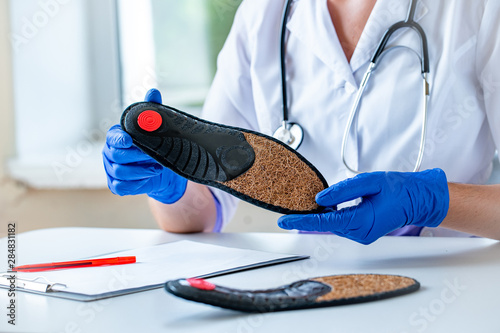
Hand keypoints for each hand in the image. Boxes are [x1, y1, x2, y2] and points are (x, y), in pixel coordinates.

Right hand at [102, 89, 187, 203]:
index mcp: (117, 137)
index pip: (113, 137)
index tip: (130, 140)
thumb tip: (153, 92)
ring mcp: (111, 170)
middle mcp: (110, 153)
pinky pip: (122, 186)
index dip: (120, 139)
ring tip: (158, 167)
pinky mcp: (116, 185)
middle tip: (156, 157)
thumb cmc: (156, 146)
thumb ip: (152, 111)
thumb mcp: (157, 128)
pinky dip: (137, 184)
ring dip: (141, 171)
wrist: (163, 171)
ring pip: (120, 172)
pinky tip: (149, 178)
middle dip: (138, 157)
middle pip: (117, 156)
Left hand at [278, 169, 449, 243]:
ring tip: (314, 204)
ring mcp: (361, 235)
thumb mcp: (370, 181)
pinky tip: (329, 207)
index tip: (284, 221)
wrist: (416, 200)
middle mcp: (360, 232)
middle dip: (309, 216)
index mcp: (363, 220)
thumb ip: (344, 189)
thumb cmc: (397, 189)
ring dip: (322, 215)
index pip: (325, 222)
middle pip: (327, 225)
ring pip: (333, 225)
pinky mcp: (362, 234)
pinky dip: (332, 217)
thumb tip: (321, 198)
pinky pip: (340, 225)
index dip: (302, 221)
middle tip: (294, 207)